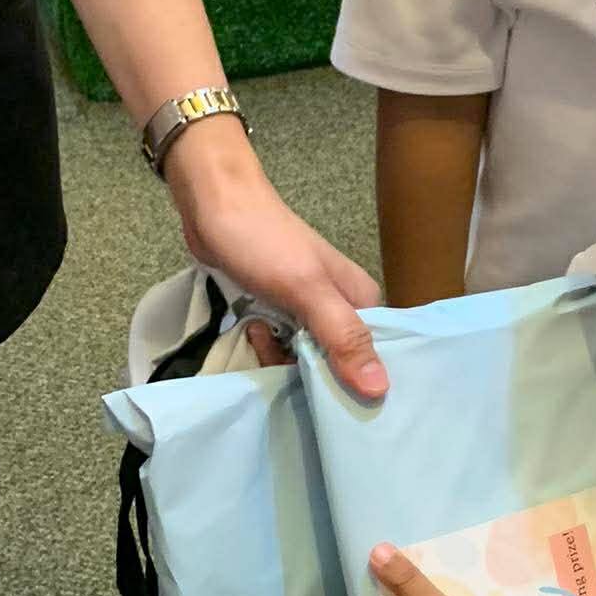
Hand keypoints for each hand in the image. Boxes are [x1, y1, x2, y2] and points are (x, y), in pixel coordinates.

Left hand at [162, 113, 387, 397]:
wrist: (214, 204)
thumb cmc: (263, 241)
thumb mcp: (307, 291)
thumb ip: (343, 337)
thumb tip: (380, 390)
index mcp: (363, 300)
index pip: (376, 359)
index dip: (355, 382)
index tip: (325, 391)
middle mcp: (343, 308)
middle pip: (338, 364)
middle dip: (307, 371)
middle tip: (278, 355)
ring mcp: (310, 310)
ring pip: (306, 358)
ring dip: (278, 356)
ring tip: (257, 334)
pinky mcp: (281, 311)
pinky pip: (283, 346)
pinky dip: (266, 346)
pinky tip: (250, 330)